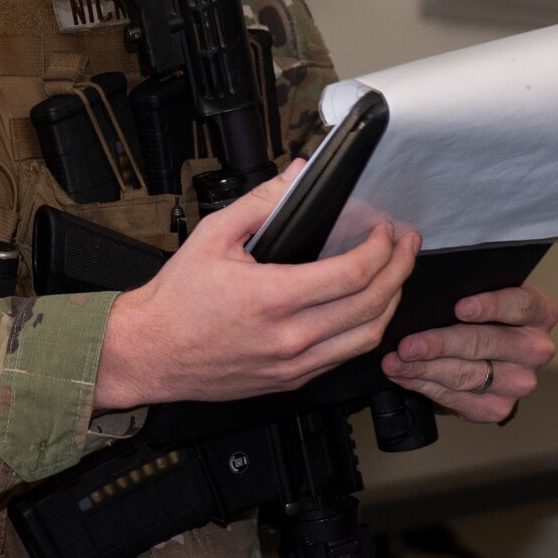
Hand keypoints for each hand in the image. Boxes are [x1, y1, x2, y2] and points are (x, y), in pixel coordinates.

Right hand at [95, 160, 420, 409]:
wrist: (151, 351)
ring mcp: (294, 364)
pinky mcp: (291, 380)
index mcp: (273, 297)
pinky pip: (344, 357)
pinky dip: (365, 329)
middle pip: (373, 305)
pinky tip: (366, 307)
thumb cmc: (177, 300)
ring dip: (391, 301)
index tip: (384, 228)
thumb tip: (297, 176)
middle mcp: (290, 337)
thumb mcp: (213, 235)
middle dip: (400, 268)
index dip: (381, 247)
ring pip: (368, 337)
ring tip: (395, 273)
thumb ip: (262, 202)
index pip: (353, 274)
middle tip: (406, 244)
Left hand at [380, 284, 557, 423]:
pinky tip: (406, 376)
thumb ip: (467, 288)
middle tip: (407, 345)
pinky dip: (426, 387)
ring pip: (468, 375)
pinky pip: (458, 400)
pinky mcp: (499, 408)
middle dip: (440, 344)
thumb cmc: (479, 313)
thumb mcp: (482, 292)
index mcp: (540, 312)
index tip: (459, 308)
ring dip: (425, 369)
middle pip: (486, 344)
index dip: (490, 306)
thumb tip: (431, 288)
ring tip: (396, 362)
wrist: (484, 352)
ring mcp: (521, 382)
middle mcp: (536, 348)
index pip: (519, 305)